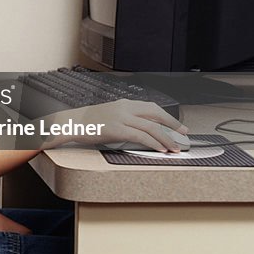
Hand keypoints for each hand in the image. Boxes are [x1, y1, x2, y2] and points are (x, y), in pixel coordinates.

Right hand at [43, 99, 188, 152]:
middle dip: (172, 124)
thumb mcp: (109, 116)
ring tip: (174, 148)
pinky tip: (160, 149)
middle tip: (183, 134)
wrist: (70, 123)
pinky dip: (154, 143)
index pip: (151, 107)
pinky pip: (140, 136)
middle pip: (155, 113)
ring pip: (151, 127)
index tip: (177, 126)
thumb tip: (141, 131)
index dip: (167, 117)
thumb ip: (125, 120)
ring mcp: (120, 117)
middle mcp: (124, 107)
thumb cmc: (87, 123)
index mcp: (123, 103)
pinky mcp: (116, 129)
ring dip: (166, 138)